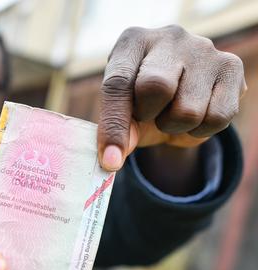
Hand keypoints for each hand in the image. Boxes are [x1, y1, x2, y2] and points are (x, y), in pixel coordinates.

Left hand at [98, 25, 245, 170]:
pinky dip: (201, 129)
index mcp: (133, 42)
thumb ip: (116, 130)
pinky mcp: (231, 67)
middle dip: (148, 115)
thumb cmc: (140, 101)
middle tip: (146, 115)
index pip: (118, 83)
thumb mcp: (123, 112)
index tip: (110, 159)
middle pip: (156, 87)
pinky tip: (195, 114)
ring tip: (171, 112)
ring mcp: (204, 50)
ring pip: (188, 110)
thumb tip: (113, 159)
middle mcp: (170, 38)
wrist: (177, 93)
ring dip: (175, 125)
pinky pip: (217, 117)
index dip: (113, 125)